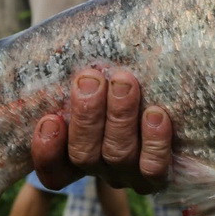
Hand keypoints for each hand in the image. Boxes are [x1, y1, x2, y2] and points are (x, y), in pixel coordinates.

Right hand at [31, 65, 174, 194]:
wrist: (169, 96)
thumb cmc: (113, 81)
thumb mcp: (89, 80)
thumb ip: (76, 74)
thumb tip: (62, 41)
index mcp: (73, 157)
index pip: (51, 170)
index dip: (46, 150)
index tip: (50, 118)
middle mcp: (99, 169)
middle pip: (83, 156)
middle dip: (86, 115)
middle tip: (90, 79)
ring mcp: (129, 174)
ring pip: (118, 155)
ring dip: (120, 117)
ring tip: (124, 82)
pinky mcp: (161, 174)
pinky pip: (154, 167)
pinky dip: (154, 141)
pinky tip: (155, 113)